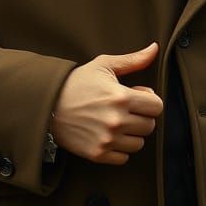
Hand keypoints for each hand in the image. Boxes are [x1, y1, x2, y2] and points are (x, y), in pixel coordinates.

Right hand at [51, 41, 163, 164]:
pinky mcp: (97, 153)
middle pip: (150, 126)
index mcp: (121, 97)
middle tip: (127, 110)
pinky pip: (124, 158)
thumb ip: (133, 59)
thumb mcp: (104, 65)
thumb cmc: (77, 82)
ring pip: (138, 143)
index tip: (138, 98)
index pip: (157, 106)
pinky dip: (119, 149)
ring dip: (132, 134)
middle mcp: (116, 121)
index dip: (149, 101)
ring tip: (117, 123)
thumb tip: (155, 48)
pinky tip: (109, 136)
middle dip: (142, 117)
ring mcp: (107, 139)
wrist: (48, 103)